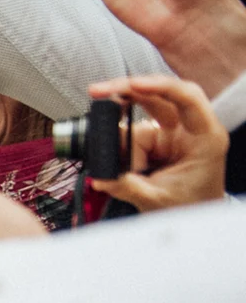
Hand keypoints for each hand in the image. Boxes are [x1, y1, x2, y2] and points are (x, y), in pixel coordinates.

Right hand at [84, 75, 229, 212]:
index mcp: (204, 137)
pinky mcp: (158, 140)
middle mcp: (190, 129)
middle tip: (99, 91)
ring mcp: (174, 132)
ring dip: (122, 132)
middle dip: (129, 91)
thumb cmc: (191, 206)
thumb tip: (101, 176)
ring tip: (126, 167)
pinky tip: (125, 164)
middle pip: (160, 95)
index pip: (187, 98)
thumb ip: (128, 186)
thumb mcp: (159, 200)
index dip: (159, 86)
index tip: (132, 86)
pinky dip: (122, 146)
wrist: (193, 217)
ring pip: (142, 116)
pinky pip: (133, 134)